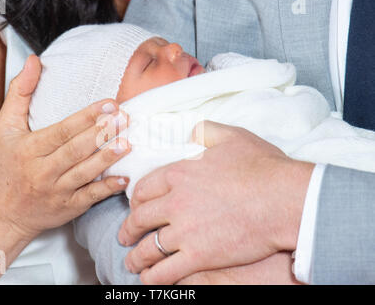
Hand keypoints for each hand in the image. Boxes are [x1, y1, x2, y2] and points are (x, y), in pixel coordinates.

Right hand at [0, 55, 130, 239]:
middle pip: (75, 150)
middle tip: (125, 118)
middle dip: (101, 134)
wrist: (6, 212)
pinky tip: (124, 178)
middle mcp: (42, 171)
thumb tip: (34, 60)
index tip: (109, 103)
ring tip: (128, 143)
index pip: (61, 131)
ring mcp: (57, 191)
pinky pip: (90, 197)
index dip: (86, 117)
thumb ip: (19, 92)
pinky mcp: (69, 207)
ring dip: (107, 158)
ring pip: (85, 173)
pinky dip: (107, 189)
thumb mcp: (5, 127)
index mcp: (29, 148)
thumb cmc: (8, 164)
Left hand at [118, 121, 313, 283]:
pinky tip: (149, 279)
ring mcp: (185, 230)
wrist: (284, 198)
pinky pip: (166, 271)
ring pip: (148, 248)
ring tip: (133, 262)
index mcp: (179, 173)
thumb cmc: (262, 167)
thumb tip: (192, 131)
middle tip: (125, 236)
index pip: (144, 189)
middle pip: (140, 219)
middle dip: (128, 229)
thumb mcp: (231, 136)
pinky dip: (153, 278)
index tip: (134, 207)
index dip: (135, 201)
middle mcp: (175, 202)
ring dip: (136, 257)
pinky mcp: (199, 256)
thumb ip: (205, 131)